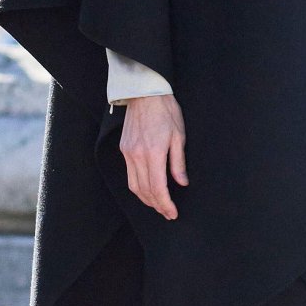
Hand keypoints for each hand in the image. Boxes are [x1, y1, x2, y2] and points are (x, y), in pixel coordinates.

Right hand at [119, 94, 186, 219]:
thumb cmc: (166, 111)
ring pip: (134, 186)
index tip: (173, 213)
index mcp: (154, 153)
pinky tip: (147, 189)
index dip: (165, 204)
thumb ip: (178, 162)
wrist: (145, 93)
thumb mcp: (179, 136)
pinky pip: (129, 174)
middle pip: (145, 191)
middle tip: (168, 213)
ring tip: (158, 204)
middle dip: (157, 205)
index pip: (158, 188)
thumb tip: (182, 183)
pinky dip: (138, 187)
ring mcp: (128, 153)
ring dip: (146, 199)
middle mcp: (137, 156)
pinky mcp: (124, 149)